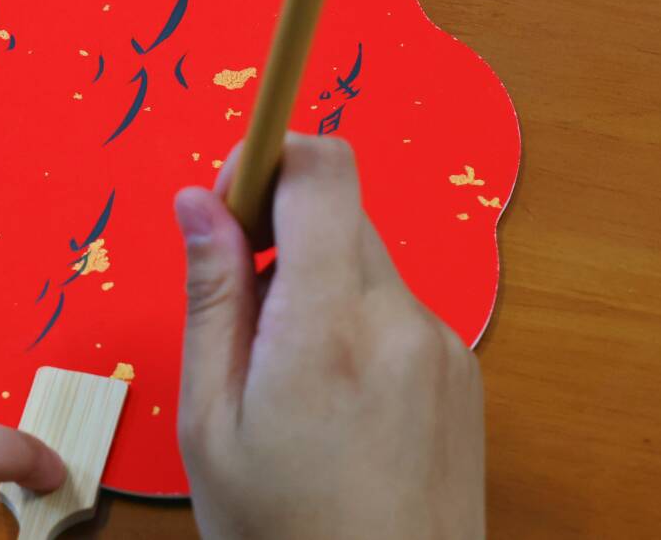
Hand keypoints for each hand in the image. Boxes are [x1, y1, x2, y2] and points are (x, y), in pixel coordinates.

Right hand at [174, 134, 484, 539]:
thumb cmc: (283, 535)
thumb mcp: (212, 422)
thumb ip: (211, 297)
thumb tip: (198, 201)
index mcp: (330, 326)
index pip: (322, 169)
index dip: (268, 159)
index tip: (228, 204)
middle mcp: (402, 319)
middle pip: (341, 211)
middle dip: (281, 232)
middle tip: (239, 307)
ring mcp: (442, 345)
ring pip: (366, 259)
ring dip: (317, 280)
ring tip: (284, 370)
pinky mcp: (462, 369)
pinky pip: (396, 306)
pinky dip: (356, 319)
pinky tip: (333, 396)